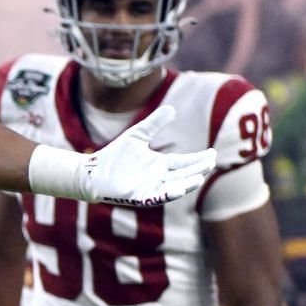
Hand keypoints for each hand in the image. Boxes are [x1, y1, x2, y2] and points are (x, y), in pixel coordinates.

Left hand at [78, 106, 216, 206]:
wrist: (93, 171)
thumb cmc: (115, 155)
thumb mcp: (138, 134)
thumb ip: (154, 123)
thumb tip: (172, 109)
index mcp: (161, 165)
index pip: (184, 162)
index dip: (198, 159)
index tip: (213, 154)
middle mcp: (158, 178)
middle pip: (183, 175)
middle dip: (197, 170)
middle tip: (211, 163)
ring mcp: (149, 188)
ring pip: (173, 188)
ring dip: (186, 184)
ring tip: (199, 179)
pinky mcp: (138, 196)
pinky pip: (155, 197)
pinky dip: (167, 194)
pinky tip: (178, 189)